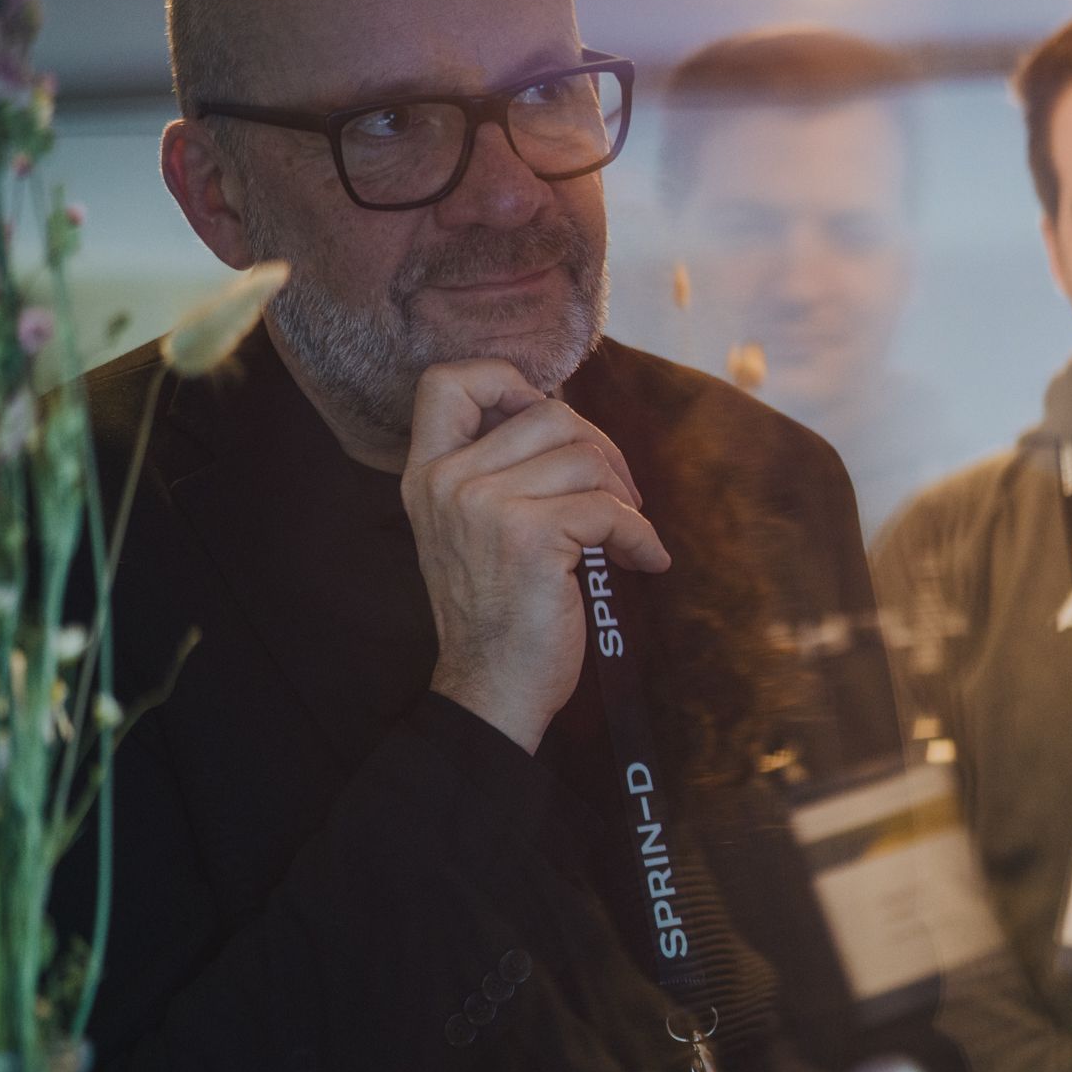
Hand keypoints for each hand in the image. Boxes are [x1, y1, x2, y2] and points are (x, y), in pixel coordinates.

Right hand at [403, 358, 670, 753]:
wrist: (491, 691)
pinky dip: (641, 536)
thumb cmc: (496, 614)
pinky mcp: (531, 537)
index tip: (546, 418)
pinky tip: (645, 561)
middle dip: (600, 449)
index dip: (507, 379)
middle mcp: (448, 481)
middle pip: (549, 414)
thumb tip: (563, 412)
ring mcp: (485, 506)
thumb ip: (496, 471)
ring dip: (623, 495)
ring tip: (626, 534)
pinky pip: (610, 508)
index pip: (447, 380)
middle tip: (618, 494)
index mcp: (427, 473)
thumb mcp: (472, 530)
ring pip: (585, 457)